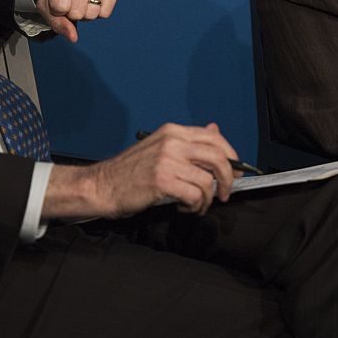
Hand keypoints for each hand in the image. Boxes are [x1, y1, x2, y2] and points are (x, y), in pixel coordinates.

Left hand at [33, 0, 117, 41]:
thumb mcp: (46, 4)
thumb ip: (57, 23)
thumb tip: (73, 37)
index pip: (61, 8)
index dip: (58, 10)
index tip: (58, 0)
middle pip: (79, 12)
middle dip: (73, 12)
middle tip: (70, 0)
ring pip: (94, 13)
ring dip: (86, 11)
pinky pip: (106, 11)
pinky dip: (99, 10)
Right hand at [42, 123, 239, 220]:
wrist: (102, 186)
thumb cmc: (130, 172)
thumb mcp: (160, 148)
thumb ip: (188, 142)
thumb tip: (215, 129)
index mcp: (173, 131)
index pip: (214, 136)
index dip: (231, 154)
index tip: (235, 170)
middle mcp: (172, 142)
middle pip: (217, 156)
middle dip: (228, 178)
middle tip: (224, 192)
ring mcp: (166, 160)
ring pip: (207, 180)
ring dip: (207, 198)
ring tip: (196, 205)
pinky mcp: (162, 180)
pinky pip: (194, 194)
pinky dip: (195, 206)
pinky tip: (185, 208)